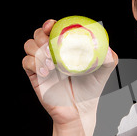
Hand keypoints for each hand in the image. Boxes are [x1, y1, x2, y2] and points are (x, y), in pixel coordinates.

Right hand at [22, 19, 117, 135]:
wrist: (79, 111)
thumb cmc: (90, 90)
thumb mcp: (103, 73)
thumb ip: (109, 59)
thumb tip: (108, 50)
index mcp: (66, 47)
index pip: (54, 29)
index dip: (51, 24)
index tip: (53, 25)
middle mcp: (52, 53)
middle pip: (38, 34)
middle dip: (42, 35)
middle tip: (51, 46)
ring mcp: (42, 63)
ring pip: (30, 45)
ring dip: (38, 50)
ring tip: (52, 63)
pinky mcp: (34, 75)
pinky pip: (27, 62)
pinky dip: (34, 63)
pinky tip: (46, 72)